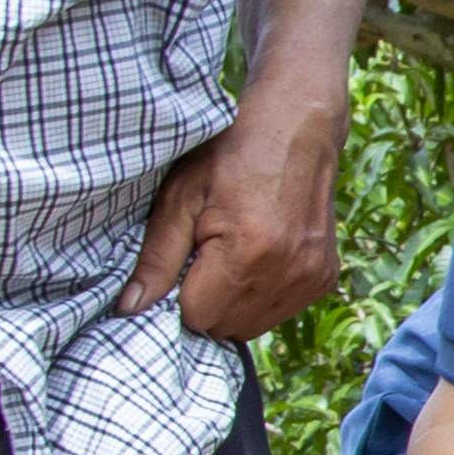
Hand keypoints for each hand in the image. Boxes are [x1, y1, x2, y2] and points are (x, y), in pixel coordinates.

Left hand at [127, 95, 344, 343]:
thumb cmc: (231, 154)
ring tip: (231, 255)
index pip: (196, 316)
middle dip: (205, 301)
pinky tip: (257, 256)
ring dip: (232, 302)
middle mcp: (286, 273)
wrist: (297, 127)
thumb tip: (129, 308)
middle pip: (224, 327)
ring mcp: (310, 278)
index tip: (183, 260)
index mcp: (247, 253)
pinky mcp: (324, 278)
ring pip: (251, 325)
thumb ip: (156, 257)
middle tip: (205, 254)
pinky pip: (278, 312)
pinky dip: (260, 295)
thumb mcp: (180, 197)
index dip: (179, 294)